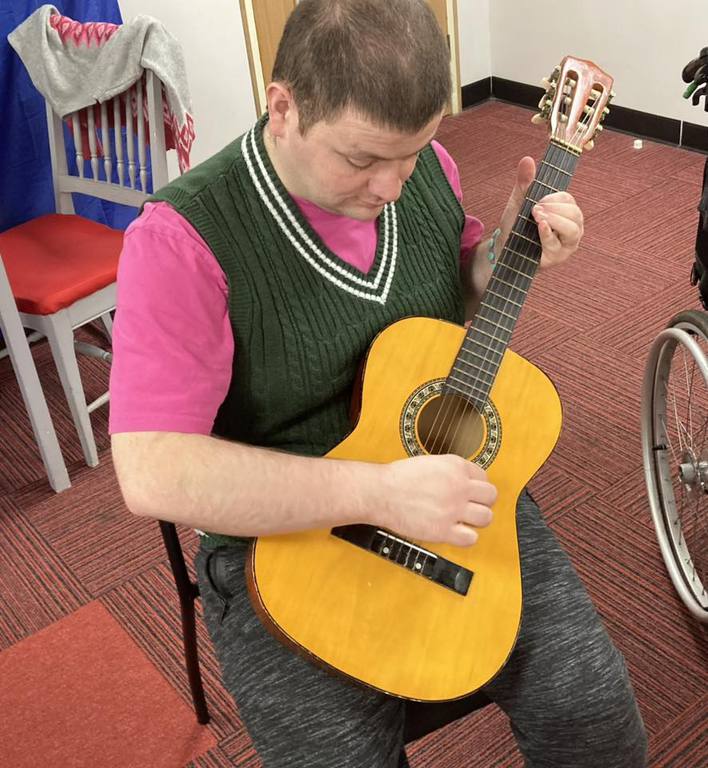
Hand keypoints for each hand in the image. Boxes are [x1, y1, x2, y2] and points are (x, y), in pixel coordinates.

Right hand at [380, 455, 496, 545]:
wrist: (380, 492)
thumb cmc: (398, 478)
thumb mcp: (430, 462)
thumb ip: (450, 472)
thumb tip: (464, 481)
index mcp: (455, 466)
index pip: (484, 477)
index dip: (476, 486)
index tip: (470, 492)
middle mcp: (458, 486)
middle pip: (491, 496)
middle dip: (483, 502)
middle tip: (471, 506)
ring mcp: (453, 508)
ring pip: (486, 517)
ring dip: (477, 520)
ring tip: (464, 520)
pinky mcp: (443, 530)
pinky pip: (471, 538)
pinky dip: (466, 537)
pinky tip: (456, 532)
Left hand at [499, 156, 583, 267]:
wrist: (502, 249)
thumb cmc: (515, 225)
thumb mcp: (519, 202)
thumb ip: (524, 183)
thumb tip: (527, 159)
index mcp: (565, 213)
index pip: (569, 200)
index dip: (556, 198)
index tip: (538, 200)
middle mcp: (571, 229)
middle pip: (576, 214)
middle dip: (556, 209)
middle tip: (536, 208)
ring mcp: (566, 245)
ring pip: (573, 230)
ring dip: (555, 220)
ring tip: (538, 216)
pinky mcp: (556, 258)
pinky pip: (557, 246)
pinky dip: (549, 234)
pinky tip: (541, 226)